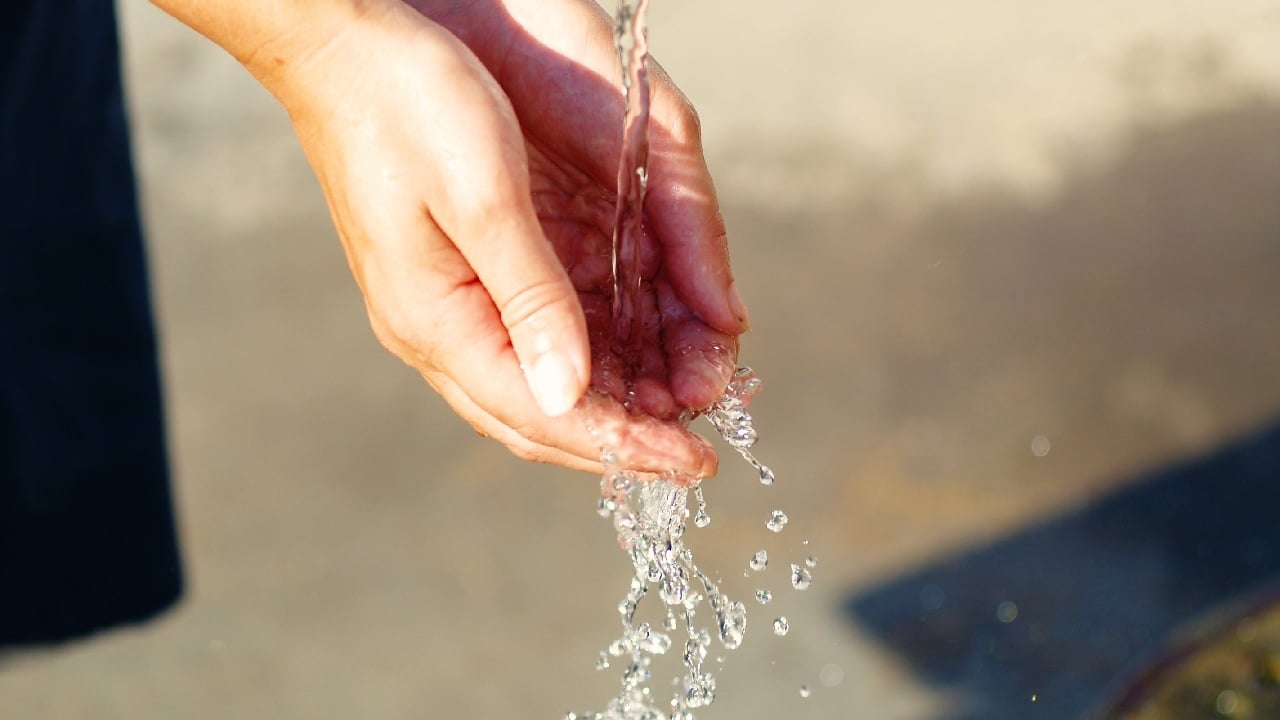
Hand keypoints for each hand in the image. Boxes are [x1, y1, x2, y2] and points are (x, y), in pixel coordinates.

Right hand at [254, 0, 749, 474]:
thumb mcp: (484, 198)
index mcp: (436, 321)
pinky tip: (628, 360)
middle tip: (695, 452)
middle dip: (620, 442)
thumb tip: (569, 395)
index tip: (694, 463)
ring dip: (607, 406)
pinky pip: (525, 345)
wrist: (341, 47)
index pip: (542, 414)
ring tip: (676, 410)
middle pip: (537, 418)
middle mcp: (433, 330)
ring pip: (533, 387)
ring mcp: (439, 308)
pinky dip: (584, 362)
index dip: (623, 445)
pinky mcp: (453, 279)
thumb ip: (531, 299)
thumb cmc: (408, 104)